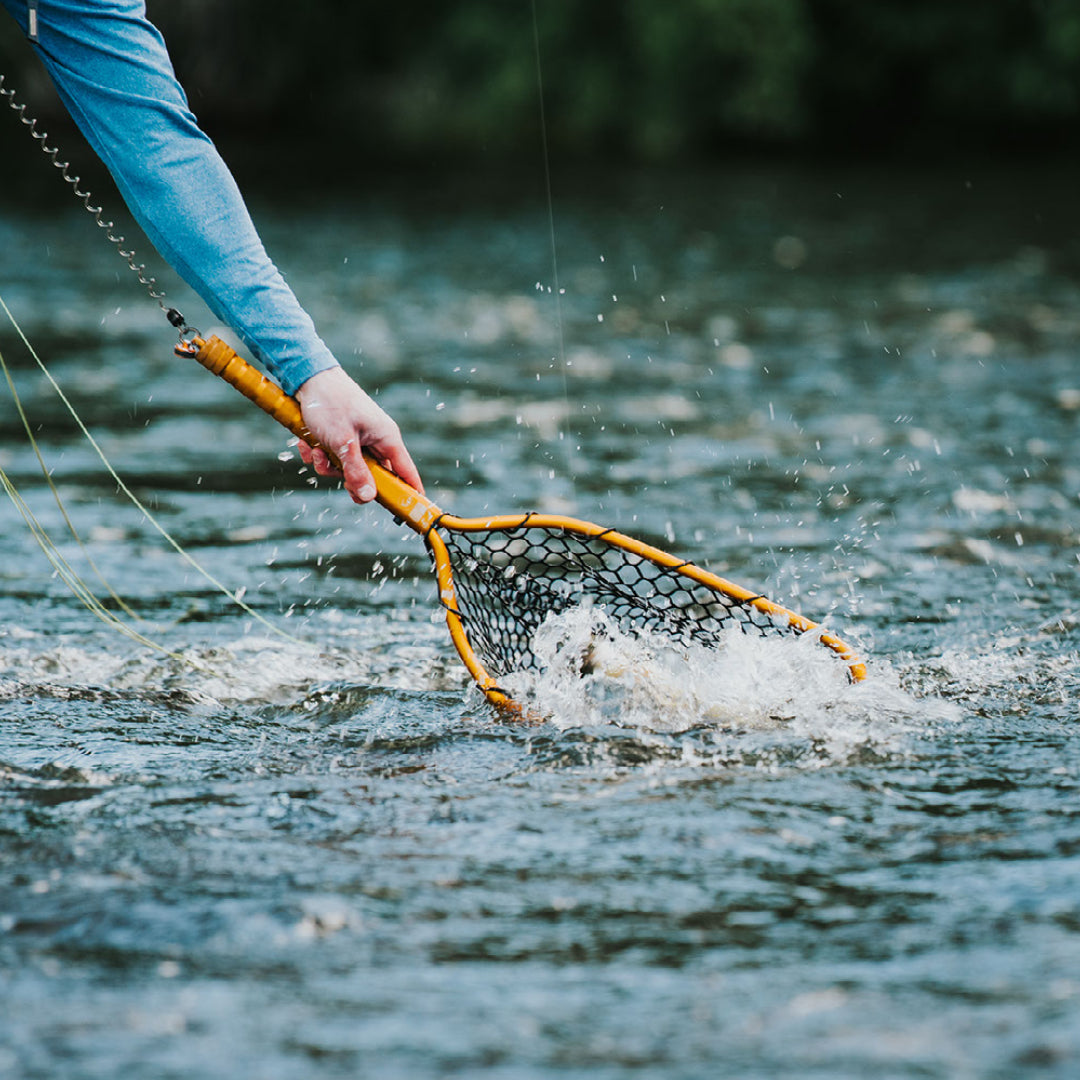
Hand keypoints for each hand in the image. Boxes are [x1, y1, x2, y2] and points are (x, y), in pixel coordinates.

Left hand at [294, 367, 422, 503]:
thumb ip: (356, 472)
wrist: (307, 377)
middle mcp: (377, 441)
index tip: (411, 513)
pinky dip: (319, 455)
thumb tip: (368, 498)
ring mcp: (360, 439)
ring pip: (349, 470)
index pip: (407, 473)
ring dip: (328, 466)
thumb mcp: (342, 442)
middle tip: (338, 476)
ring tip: (315, 449)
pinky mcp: (343, 437)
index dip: (410, 494)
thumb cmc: (330, 403)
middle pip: (373, 477)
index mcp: (387, 439)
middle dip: (350, 479)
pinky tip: (308, 442)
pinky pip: (334, 459)